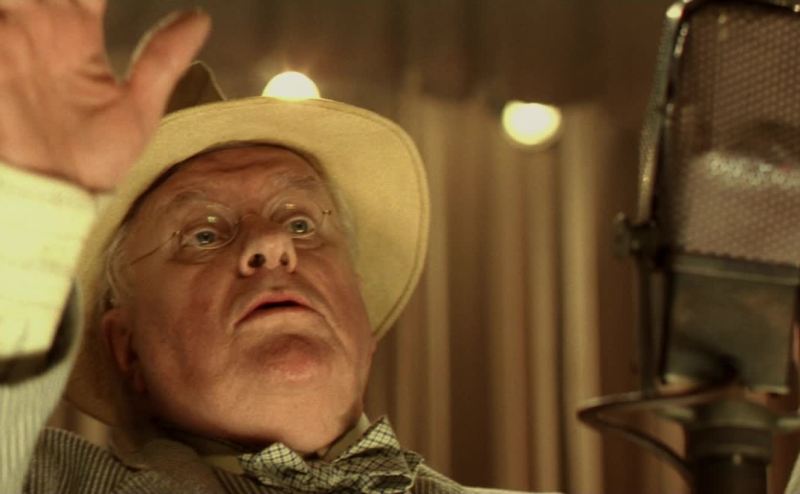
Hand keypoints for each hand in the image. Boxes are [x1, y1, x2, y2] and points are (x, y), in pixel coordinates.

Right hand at [0, 0, 209, 190]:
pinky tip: (15, 11)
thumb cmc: (95, 164)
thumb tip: (201, 17)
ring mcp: (6, 40)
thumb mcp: (137, 109)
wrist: (54, 201)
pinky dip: (4, 12)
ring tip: (38, 2)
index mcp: (74, 34)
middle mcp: (38, 28)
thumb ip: (164, 58)